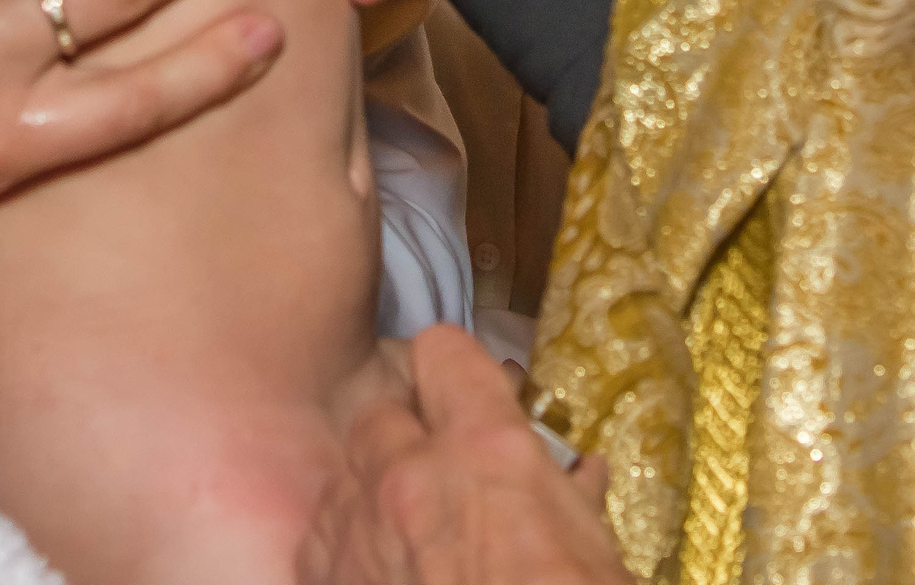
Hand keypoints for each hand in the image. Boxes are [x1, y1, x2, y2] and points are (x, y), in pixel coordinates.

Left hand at [299, 328, 623, 584]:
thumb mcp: (592, 552)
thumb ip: (571, 501)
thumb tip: (580, 474)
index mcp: (484, 449)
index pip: (443, 352)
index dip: (455, 372)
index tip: (468, 394)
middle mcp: (408, 475)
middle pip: (380, 412)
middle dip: (406, 436)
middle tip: (439, 473)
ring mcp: (357, 533)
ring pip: (345, 477)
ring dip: (372, 495)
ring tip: (408, 535)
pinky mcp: (325, 584)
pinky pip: (322, 542)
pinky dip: (346, 551)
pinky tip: (379, 575)